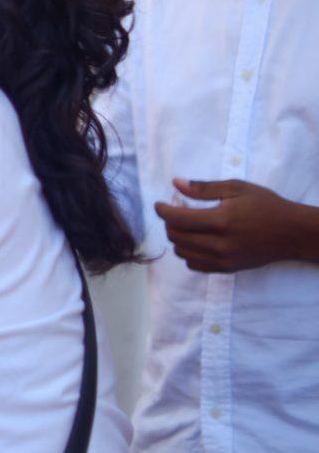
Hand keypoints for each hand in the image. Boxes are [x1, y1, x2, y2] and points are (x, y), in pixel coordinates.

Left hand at [154, 178, 318, 271]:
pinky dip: (188, 252)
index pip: (177, 219)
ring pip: (182, 252)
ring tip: (187, 225)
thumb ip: (203, 187)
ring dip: (177, 237)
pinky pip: (194, 265)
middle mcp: (220, 244)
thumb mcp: (236, 188)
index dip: (162, 210)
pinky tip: (196, 240)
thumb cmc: (265, 206)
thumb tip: (175, 183)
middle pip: (176, 236)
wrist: (292, 233)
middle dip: (169, 222)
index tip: (160, 204)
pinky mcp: (227, 268)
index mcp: (221, 221)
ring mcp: (223, 259)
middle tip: (177, 211)